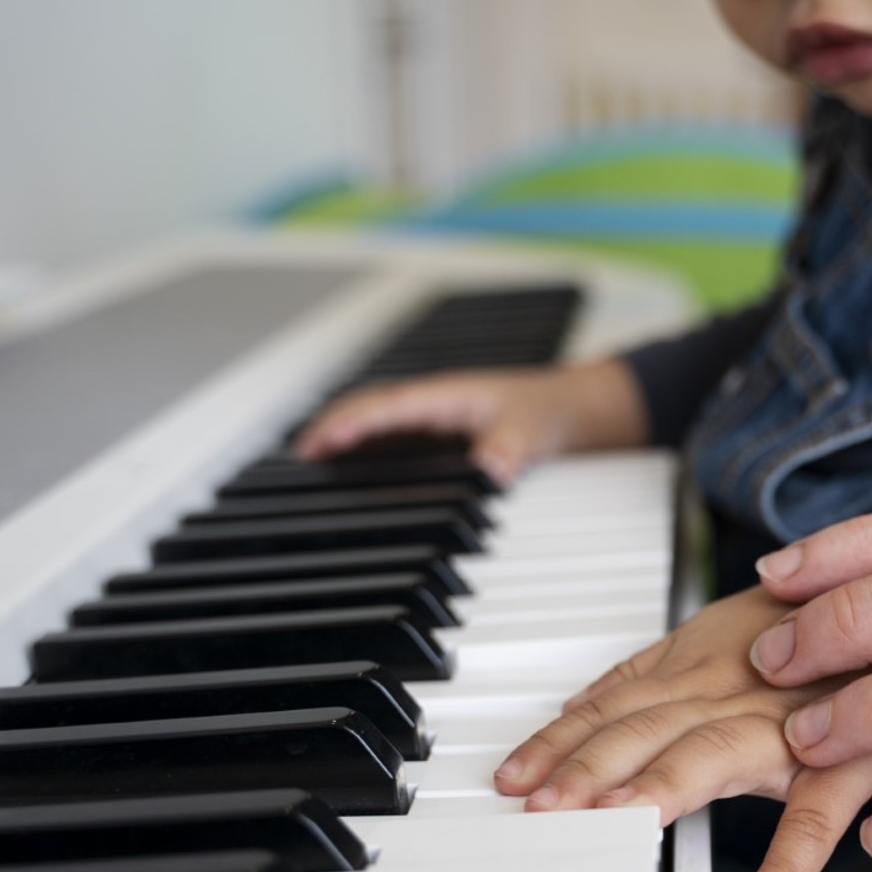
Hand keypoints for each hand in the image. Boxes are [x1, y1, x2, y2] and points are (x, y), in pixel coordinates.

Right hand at [292, 358, 647, 485]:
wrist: (577, 409)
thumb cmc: (551, 410)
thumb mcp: (534, 429)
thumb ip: (511, 447)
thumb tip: (490, 469)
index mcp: (445, 396)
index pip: (383, 407)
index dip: (347, 424)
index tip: (317, 443)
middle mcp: (432, 406)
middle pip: (366, 413)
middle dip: (328, 431)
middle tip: (294, 462)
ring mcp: (434, 421)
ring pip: (374, 426)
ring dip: (341, 441)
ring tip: (305, 469)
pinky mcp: (440, 438)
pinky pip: (391, 441)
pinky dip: (364, 452)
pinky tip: (351, 475)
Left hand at [491, 586, 871, 871]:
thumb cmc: (815, 620)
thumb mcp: (725, 626)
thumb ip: (655, 669)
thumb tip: (578, 703)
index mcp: (700, 660)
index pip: (612, 703)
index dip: (559, 739)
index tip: (510, 778)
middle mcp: (737, 685)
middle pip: (646, 725)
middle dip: (587, 765)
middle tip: (538, 809)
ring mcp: (791, 719)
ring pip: (714, 750)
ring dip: (660, 785)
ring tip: (616, 825)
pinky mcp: (853, 755)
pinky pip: (820, 811)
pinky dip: (793, 857)